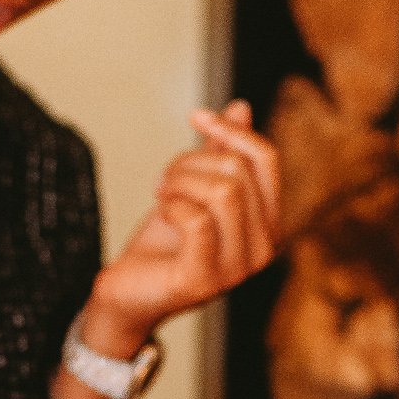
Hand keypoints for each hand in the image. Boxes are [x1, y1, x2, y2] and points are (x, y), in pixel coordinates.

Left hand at [80, 100, 281, 354]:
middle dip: (192, 161)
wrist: (130, 291)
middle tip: (165, 179)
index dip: (231, 130)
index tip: (195, 118)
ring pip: (223, 191)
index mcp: (268, 223)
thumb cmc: (164, 242)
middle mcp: (264, 249)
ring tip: (161, 193)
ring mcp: (238, 270)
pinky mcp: (206, 281)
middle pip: (239, 171)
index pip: (267, 160)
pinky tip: (162, 211)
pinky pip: (198, 220)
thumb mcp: (194, 188)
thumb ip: (220, 152)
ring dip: (180, 181)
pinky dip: (172, 206)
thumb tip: (240, 106)